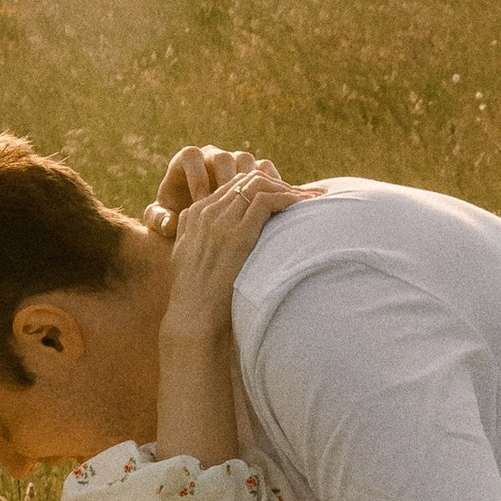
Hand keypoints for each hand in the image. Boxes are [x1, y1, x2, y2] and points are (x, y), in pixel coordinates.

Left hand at [148, 144, 289, 234]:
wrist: (202, 219)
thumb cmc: (177, 216)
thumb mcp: (162, 220)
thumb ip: (159, 220)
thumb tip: (169, 224)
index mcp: (188, 160)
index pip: (191, 156)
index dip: (195, 176)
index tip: (199, 200)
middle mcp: (212, 156)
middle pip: (221, 157)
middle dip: (225, 180)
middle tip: (228, 204)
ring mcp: (236, 160)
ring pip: (246, 160)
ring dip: (249, 182)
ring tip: (251, 206)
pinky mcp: (254, 169)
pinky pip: (265, 167)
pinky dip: (269, 182)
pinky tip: (270, 204)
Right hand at [159, 160, 312, 352]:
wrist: (192, 321)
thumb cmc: (197, 300)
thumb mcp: (187, 261)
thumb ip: (198, 239)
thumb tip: (222, 235)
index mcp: (195, 215)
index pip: (235, 185)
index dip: (265, 187)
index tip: (288, 198)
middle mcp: (206, 212)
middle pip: (248, 180)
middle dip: (281, 184)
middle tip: (307, 195)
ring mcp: (220, 222)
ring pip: (259, 185)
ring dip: (290, 189)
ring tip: (313, 199)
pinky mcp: (236, 235)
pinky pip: (266, 201)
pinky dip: (289, 199)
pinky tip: (305, 206)